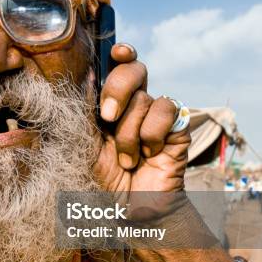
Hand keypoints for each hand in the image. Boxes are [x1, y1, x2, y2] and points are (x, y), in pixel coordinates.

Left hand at [92, 43, 190, 192]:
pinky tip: (150, 154)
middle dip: (117, 88)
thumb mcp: (86, 143)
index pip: (119, 67)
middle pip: (134, 70)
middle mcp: (135, 105)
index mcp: (112, 103)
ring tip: (127, 159)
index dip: (122, 54)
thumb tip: (85, 76)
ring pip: (144, 99)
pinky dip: (152, 134)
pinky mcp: (177, 128)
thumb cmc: (105, 179)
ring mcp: (157, 116)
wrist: (132, 209)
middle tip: (107, 117)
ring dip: (129, 133)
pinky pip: (166, 111)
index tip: (117, 52)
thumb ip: (84, 112)